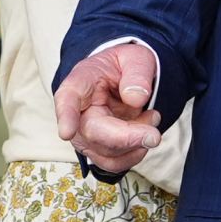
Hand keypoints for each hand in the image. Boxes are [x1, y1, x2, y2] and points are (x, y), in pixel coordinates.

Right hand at [53, 42, 162, 173]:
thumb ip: (137, 73)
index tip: (67, 132)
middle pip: (92, 133)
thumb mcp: (136, 57)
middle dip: (125, 138)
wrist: (124, 76)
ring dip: (136, 143)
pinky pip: (113, 163)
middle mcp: (77, 113)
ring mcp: (85, 134)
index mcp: (79, 84)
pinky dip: (135, 154)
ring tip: (152, 117)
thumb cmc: (124, 65)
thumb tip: (136, 98)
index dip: (66, 117)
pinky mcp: (98, 148)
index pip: (67, 99)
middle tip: (154, 136)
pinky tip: (146, 135)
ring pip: (105, 152)